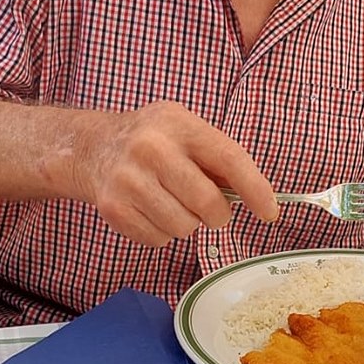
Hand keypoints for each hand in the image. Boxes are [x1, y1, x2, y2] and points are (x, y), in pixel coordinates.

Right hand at [74, 102, 277, 245]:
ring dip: (186, 223)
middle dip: (217, 214)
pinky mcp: (114, 207)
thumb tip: (259, 195)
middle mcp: (151, 149)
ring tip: (172, 203)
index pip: (229, 158)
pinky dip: (162, 232)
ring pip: (183, 227)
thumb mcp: (186, 131)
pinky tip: (151, 210)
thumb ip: (219, 158)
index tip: (270, 212)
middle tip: (210, 209)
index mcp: (178, 125)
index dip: (255, 189)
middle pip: (207, 202)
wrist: (94, 147)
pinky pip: (158, 239)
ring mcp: (129, 179)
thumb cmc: (152, 141)